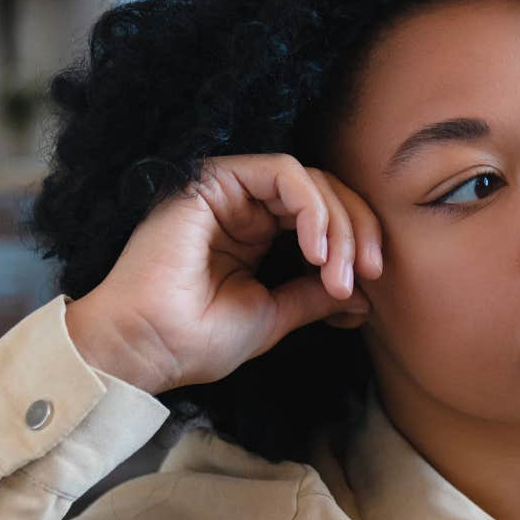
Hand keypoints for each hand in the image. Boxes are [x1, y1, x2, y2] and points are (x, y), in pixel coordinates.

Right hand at [62, 153, 382, 393]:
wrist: (147, 347)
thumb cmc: (197, 338)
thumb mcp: (276, 315)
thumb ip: (316, 295)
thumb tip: (364, 292)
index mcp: (257, 235)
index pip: (324, 217)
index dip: (358, 242)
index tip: (372, 283)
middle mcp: (245, 207)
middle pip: (325, 192)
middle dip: (359, 230)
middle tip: (369, 273)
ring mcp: (229, 191)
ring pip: (310, 180)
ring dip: (338, 224)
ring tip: (338, 272)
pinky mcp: (215, 179)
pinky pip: (283, 172)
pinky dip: (311, 207)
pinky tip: (316, 249)